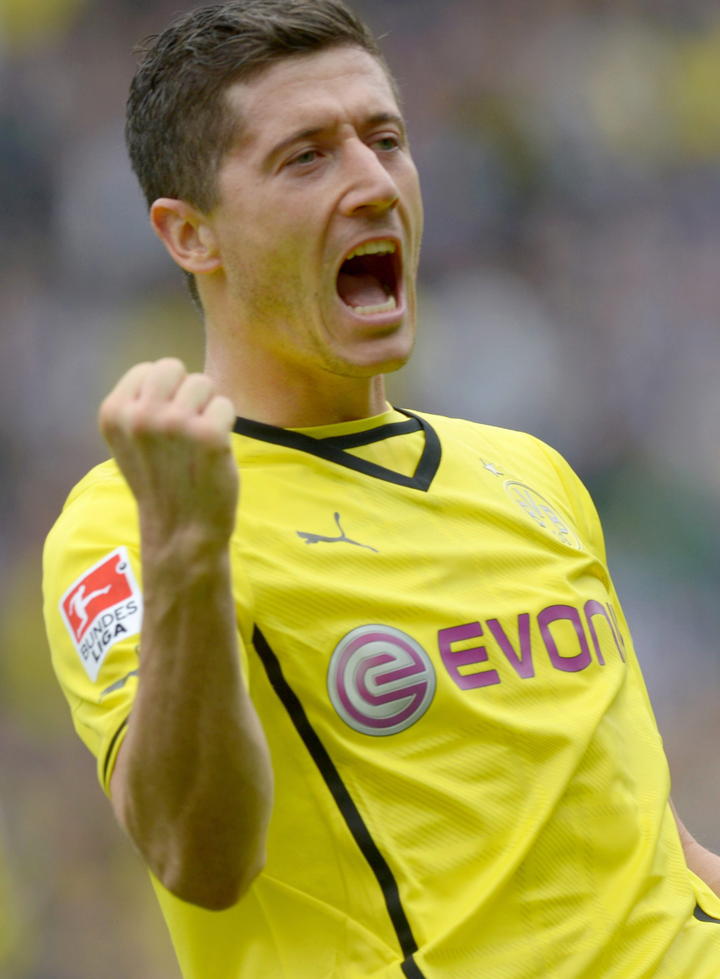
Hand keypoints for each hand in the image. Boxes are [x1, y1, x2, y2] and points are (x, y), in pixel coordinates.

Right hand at [98, 358, 237, 550]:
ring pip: (203, 383)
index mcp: (113, 412)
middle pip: (174, 367)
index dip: (164, 393)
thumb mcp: (130, 440)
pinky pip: (225, 405)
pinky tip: (214, 450)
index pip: (147, 369)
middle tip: (187, 426)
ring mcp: (174, 424)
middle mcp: (139, 415)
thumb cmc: (161, 481)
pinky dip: (226, 424)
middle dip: (185, 390)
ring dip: (207, 407)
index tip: (164, 426)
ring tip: (198, 440)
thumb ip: (139, 403)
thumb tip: (166, 369)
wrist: (180, 531)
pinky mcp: (208, 435)